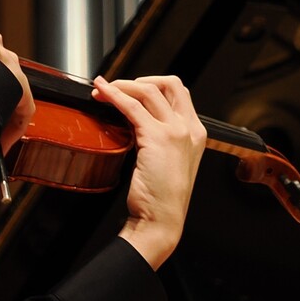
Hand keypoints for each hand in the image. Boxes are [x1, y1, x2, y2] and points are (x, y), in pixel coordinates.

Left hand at [91, 74, 205, 269]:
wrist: (161, 220)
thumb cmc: (160, 196)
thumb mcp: (169, 160)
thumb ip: (161, 138)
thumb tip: (135, 118)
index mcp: (196, 133)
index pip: (179, 92)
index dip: (154, 84)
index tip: (132, 90)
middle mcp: (190, 128)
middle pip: (167, 84)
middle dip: (138, 80)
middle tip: (116, 88)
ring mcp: (176, 131)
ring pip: (147, 90)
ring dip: (121, 86)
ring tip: (102, 90)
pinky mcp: (157, 138)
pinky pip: (132, 106)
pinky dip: (114, 95)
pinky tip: (102, 93)